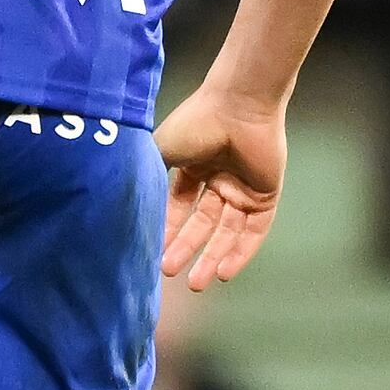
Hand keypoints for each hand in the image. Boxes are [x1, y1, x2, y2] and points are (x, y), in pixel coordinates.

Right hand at [157, 85, 288, 288]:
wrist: (239, 106)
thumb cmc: (197, 122)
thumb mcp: (160, 151)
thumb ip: (146, 178)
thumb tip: (123, 206)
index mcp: (193, 166)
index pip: (178, 208)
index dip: (167, 231)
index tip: (153, 254)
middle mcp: (218, 179)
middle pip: (201, 224)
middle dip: (186, 250)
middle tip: (169, 273)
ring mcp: (243, 188)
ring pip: (226, 232)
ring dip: (212, 257)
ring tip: (196, 283)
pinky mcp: (266, 195)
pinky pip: (254, 231)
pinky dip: (240, 252)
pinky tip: (224, 272)